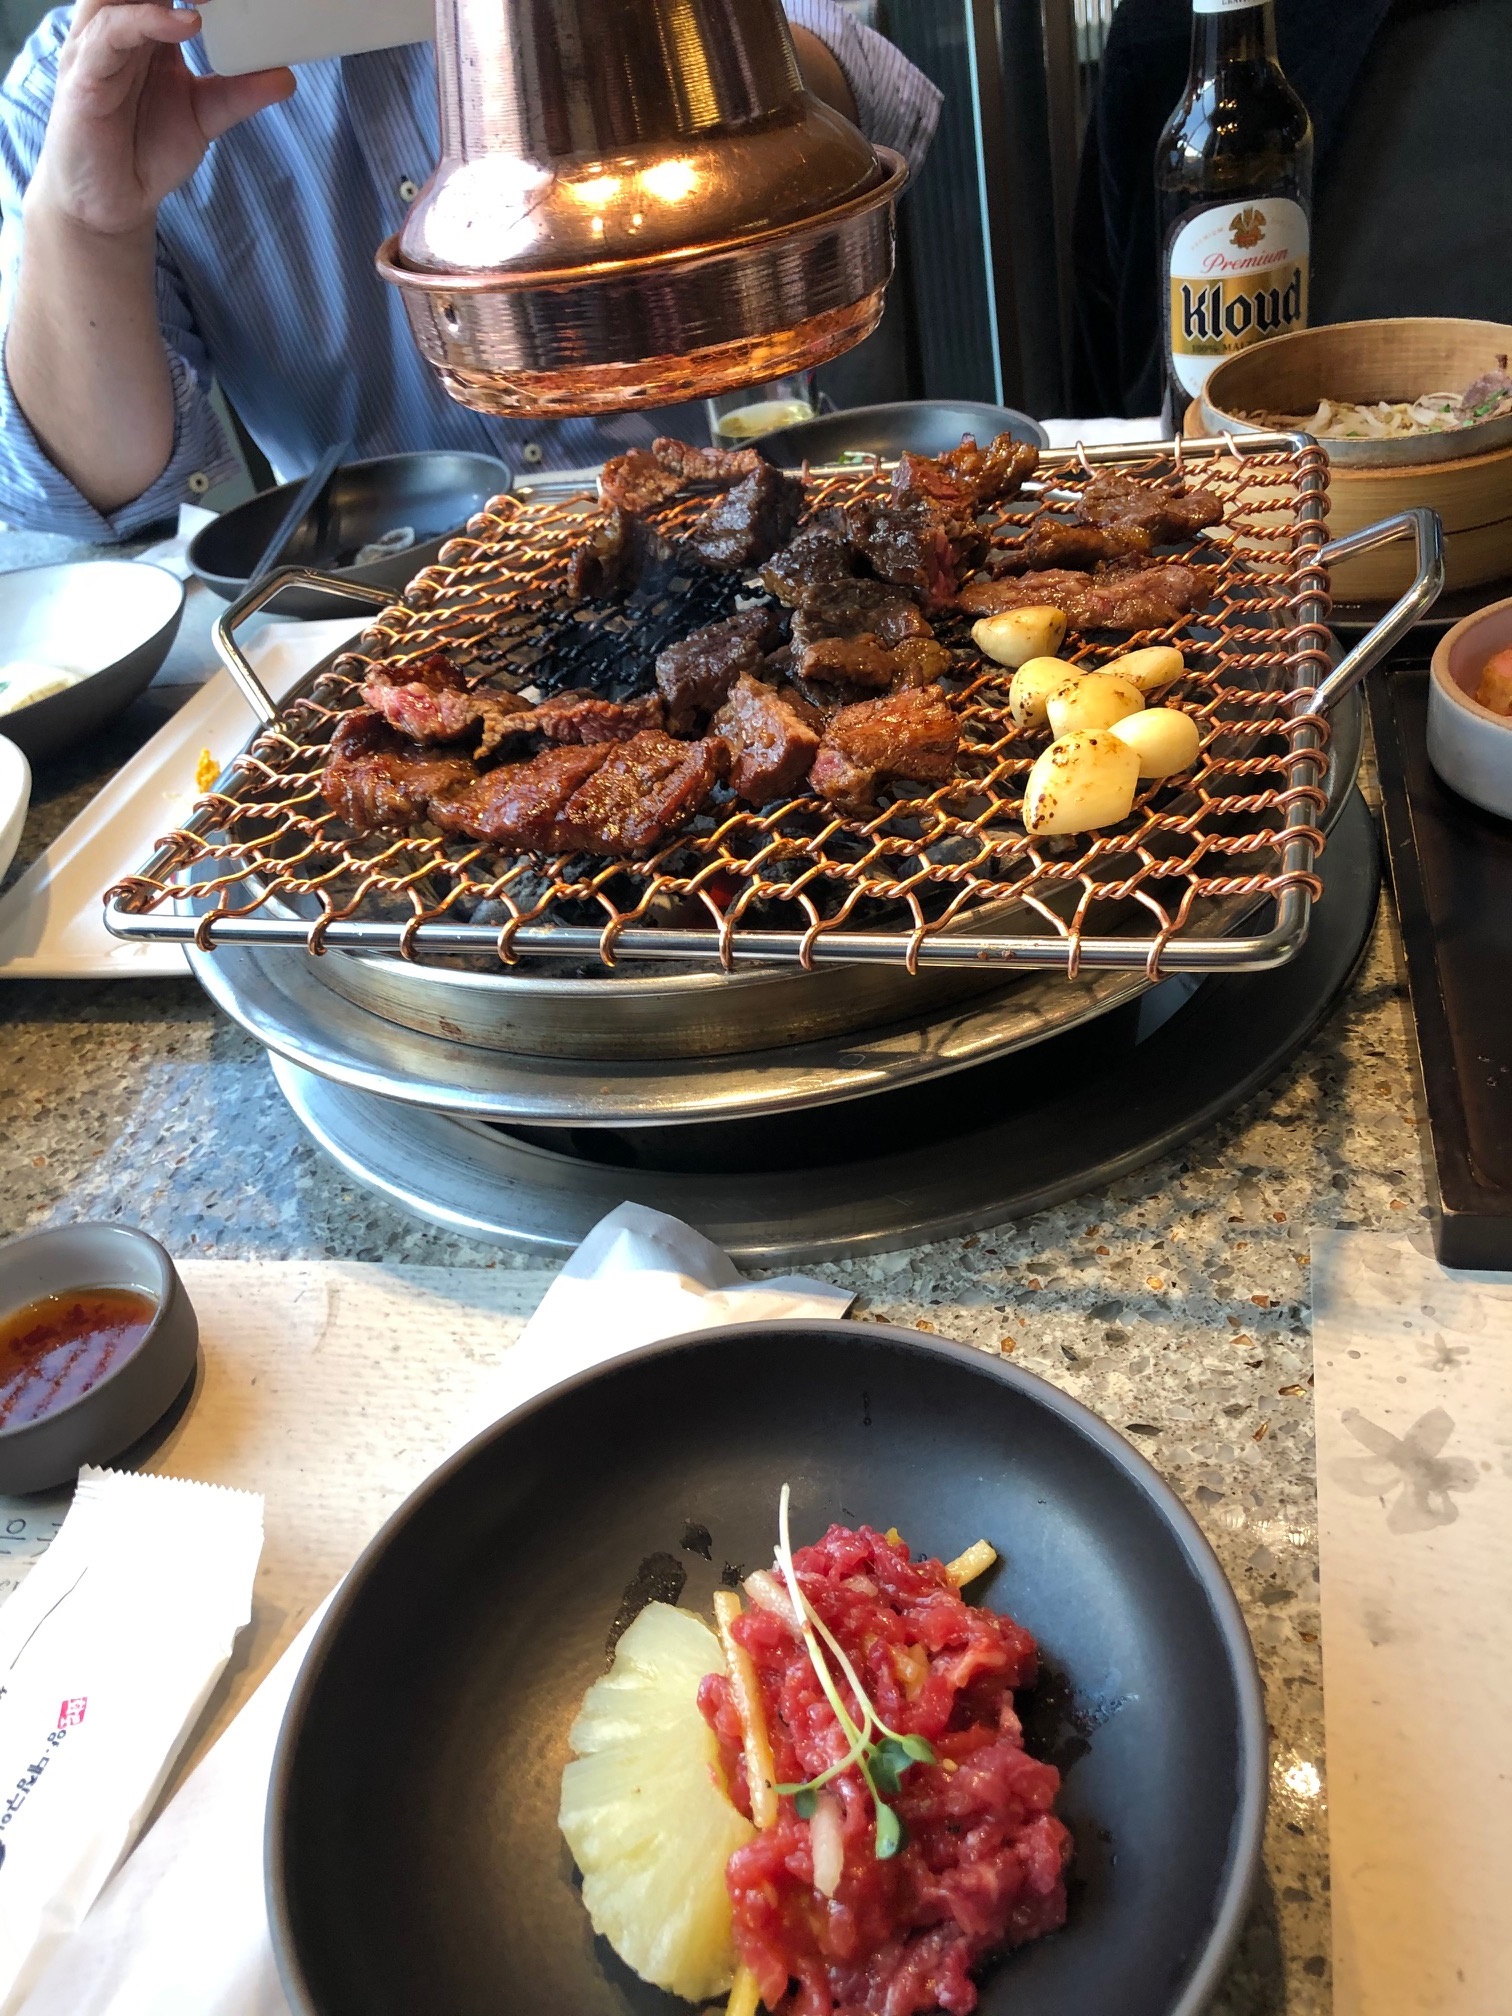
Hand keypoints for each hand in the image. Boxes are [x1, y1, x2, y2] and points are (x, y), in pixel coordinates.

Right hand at [28, 0, 292, 237]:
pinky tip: (187, 24)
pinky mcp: (84, 75)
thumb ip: (240, 93)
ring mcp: (96, 47)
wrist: (113, 201)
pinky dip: (147, 20)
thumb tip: (285, 77)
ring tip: (209, 1)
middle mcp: (117, 29)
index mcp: (144, 29)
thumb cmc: (148, 149)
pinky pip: (111, 33)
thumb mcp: (205, 116)